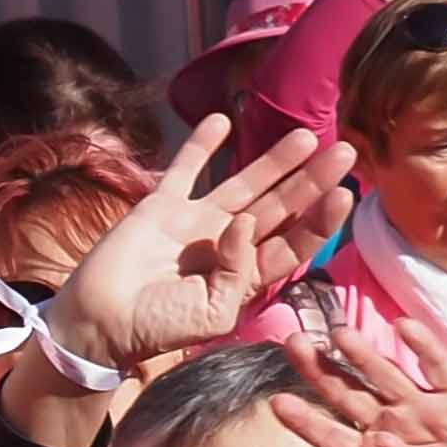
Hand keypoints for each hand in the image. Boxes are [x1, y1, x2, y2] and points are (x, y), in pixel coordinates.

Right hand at [39, 119, 354, 379]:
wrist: (101, 322)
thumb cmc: (160, 326)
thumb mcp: (213, 314)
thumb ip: (238, 272)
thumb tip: (245, 222)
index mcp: (246, 274)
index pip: (293, 242)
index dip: (320, 219)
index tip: (343, 194)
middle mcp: (228, 243)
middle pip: (280, 206)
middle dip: (311, 180)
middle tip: (345, 153)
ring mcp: (196, 221)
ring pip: (244, 184)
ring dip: (274, 160)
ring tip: (306, 136)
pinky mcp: (161, 207)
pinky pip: (185, 170)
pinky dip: (202, 146)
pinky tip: (222, 120)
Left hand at [272, 309, 446, 446]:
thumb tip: (383, 443)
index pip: (330, 434)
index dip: (305, 420)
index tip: (278, 404)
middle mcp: (391, 426)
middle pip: (348, 393)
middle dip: (320, 369)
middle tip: (293, 343)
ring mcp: (424, 410)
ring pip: (386, 374)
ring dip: (362, 353)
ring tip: (338, 333)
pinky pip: (439, 368)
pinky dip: (423, 347)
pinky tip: (404, 327)